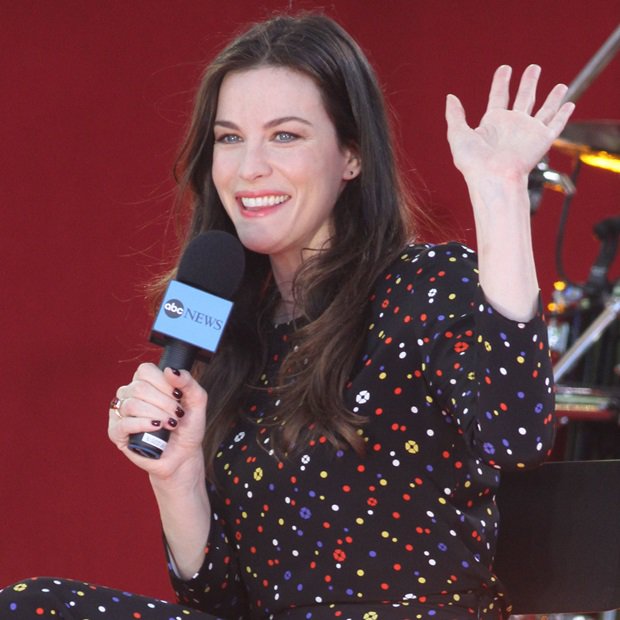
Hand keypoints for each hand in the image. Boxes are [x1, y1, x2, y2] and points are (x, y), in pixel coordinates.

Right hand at [108, 364, 206, 479]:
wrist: (184, 454)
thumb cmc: (187, 426)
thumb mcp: (197, 400)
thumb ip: (188, 382)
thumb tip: (170, 370)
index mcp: (146, 382)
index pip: (145, 371)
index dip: (163, 383)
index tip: (178, 396)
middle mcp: (130, 394)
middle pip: (139, 388)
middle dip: (164, 403)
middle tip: (177, 415)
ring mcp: (121, 413)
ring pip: (131, 405)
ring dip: (156, 415)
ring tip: (170, 424)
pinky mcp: (116, 432)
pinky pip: (124, 423)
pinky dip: (142, 425)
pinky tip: (155, 428)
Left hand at [445, 64, 574, 182]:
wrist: (493, 178)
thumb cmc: (474, 163)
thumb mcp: (458, 134)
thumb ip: (455, 115)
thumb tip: (450, 97)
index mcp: (493, 123)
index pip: (499, 96)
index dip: (501, 82)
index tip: (505, 69)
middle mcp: (512, 125)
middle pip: (524, 98)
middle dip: (529, 83)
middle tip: (533, 68)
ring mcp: (529, 132)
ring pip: (545, 109)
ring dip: (553, 97)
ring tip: (561, 85)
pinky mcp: (543, 139)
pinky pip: (556, 123)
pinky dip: (564, 114)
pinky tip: (570, 104)